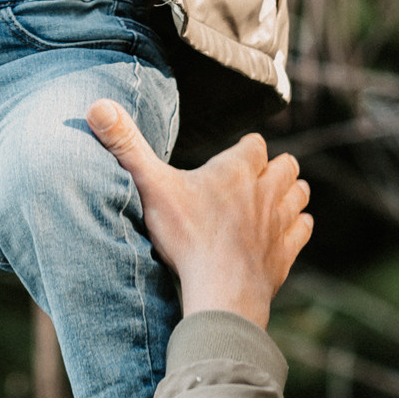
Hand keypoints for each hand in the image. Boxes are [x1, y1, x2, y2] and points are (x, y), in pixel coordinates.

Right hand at [85, 113, 310, 330]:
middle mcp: (266, 190)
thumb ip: (126, 147)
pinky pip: (302, 229)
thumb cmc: (187, 238)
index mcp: (237, 169)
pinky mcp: (285, 252)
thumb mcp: (152, 187)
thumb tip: (96, 106)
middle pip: (286, 165)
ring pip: (299, 194)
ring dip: (291, 192)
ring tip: (277, 197)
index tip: (236, 155)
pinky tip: (287, 229)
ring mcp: (279, 222)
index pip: (254, 144)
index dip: (246, 148)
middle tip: (259, 175)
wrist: (221, 291)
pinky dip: (298, 225)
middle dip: (275, 166)